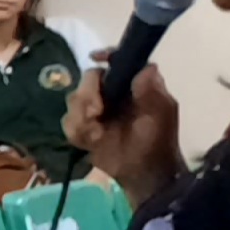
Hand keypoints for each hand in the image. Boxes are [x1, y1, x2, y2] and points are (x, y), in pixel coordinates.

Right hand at [63, 52, 179, 199]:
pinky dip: (77, 132)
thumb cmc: (158, 140)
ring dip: (81, 117)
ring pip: (73, 100)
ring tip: (95, 133)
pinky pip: (68, 123)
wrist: (143, 173)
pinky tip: (90, 142)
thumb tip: (146, 68)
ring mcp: (96, 110)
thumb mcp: (161, 112)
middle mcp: (112, 92)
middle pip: (87, 79)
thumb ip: (152, 90)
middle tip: (95, 114)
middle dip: (87, 96)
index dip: (105, 57)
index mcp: (132, 83)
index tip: (95, 59)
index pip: (116, 61)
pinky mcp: (83, 129)